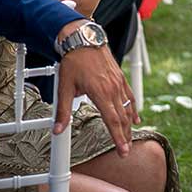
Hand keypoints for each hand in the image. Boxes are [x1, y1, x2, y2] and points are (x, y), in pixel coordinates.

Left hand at [55, 24, 134, 151]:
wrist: (84, 39)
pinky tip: (135, 117)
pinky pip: (130, 96)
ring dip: (129, 125)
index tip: (122, 150)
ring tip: (129, 138)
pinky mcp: (120, 78)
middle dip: (125, 136)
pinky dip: (133, 108)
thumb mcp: (64, 87)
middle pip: (122, 118)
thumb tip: (57, 130)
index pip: (112, 120)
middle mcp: (112, 89)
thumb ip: (63, 111)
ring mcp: (118, 83)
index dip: (118, 138)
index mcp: (100, 92)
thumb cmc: (73, 62)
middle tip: (125, 152)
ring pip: (127, 108)